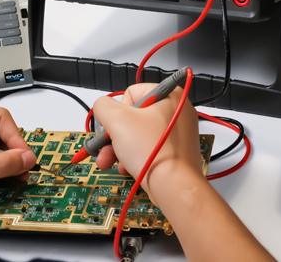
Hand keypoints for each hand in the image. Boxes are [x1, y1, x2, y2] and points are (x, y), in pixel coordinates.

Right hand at [91, 82, 203, 202]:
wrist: (174, 187)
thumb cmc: (152, 151)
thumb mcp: (117, 120)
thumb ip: (103, 106)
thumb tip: (103, 107)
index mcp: (170, 95)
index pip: (132, 93)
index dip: (119, 111)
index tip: (117, 126)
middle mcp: (177, 112)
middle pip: (133, 117)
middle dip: (114, 135)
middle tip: (104, 147)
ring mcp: (177, 134)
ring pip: (138, 135)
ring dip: (120, 149)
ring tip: (109, 162)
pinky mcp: (175, 152)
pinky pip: (148, 148)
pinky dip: (135, 157)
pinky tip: (127, 169)